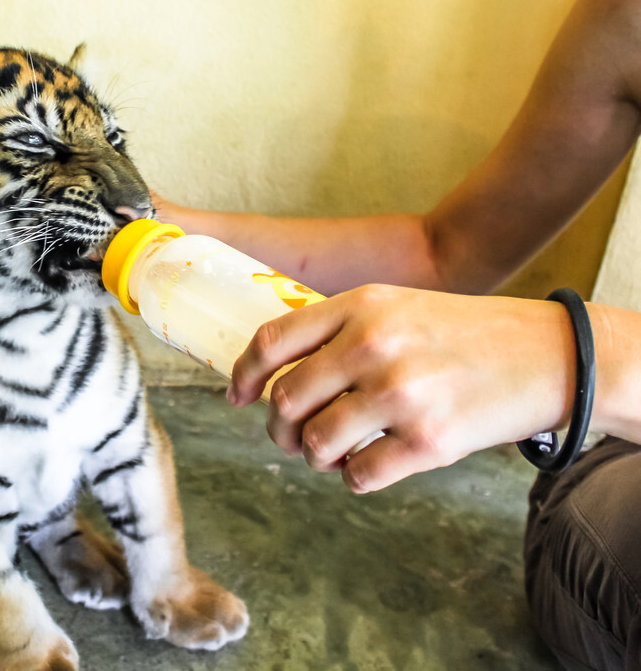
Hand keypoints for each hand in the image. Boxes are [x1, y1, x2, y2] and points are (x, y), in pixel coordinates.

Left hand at [228, 285, 575, 492]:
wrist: (548, 355)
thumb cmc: (464, 334)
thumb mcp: (397, 308)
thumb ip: (340, 330)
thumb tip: (277, 373)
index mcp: (361, 307)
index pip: (272, 341)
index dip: (243, 374)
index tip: (236, 396)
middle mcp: (373, 346)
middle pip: (284, 401)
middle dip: (277, 428)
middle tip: (292, 436)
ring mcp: (400, 394)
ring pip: (314, 443)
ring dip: (315, 456)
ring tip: (336, 450)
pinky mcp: (427, 441)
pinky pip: (358, 475)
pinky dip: (353, 477)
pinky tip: (370, 464)